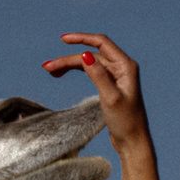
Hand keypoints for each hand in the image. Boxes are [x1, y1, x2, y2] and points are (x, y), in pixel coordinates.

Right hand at [44, 30, 149, 156]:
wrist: (132, 142)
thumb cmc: (126, 122)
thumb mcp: (111, 98)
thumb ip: (98, 76)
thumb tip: (86, 55)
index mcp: (125, 66)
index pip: (101, 43)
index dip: (82, 38)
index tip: (63, 39)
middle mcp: (121, 68)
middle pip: (90, 55)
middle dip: (69, 59)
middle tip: (47, 67)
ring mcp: (115, 76)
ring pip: (88, 63)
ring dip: (69, 65)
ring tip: (50, 71)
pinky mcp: (109, 86)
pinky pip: (90, 72)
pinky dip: (76, 72)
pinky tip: (62, 74)